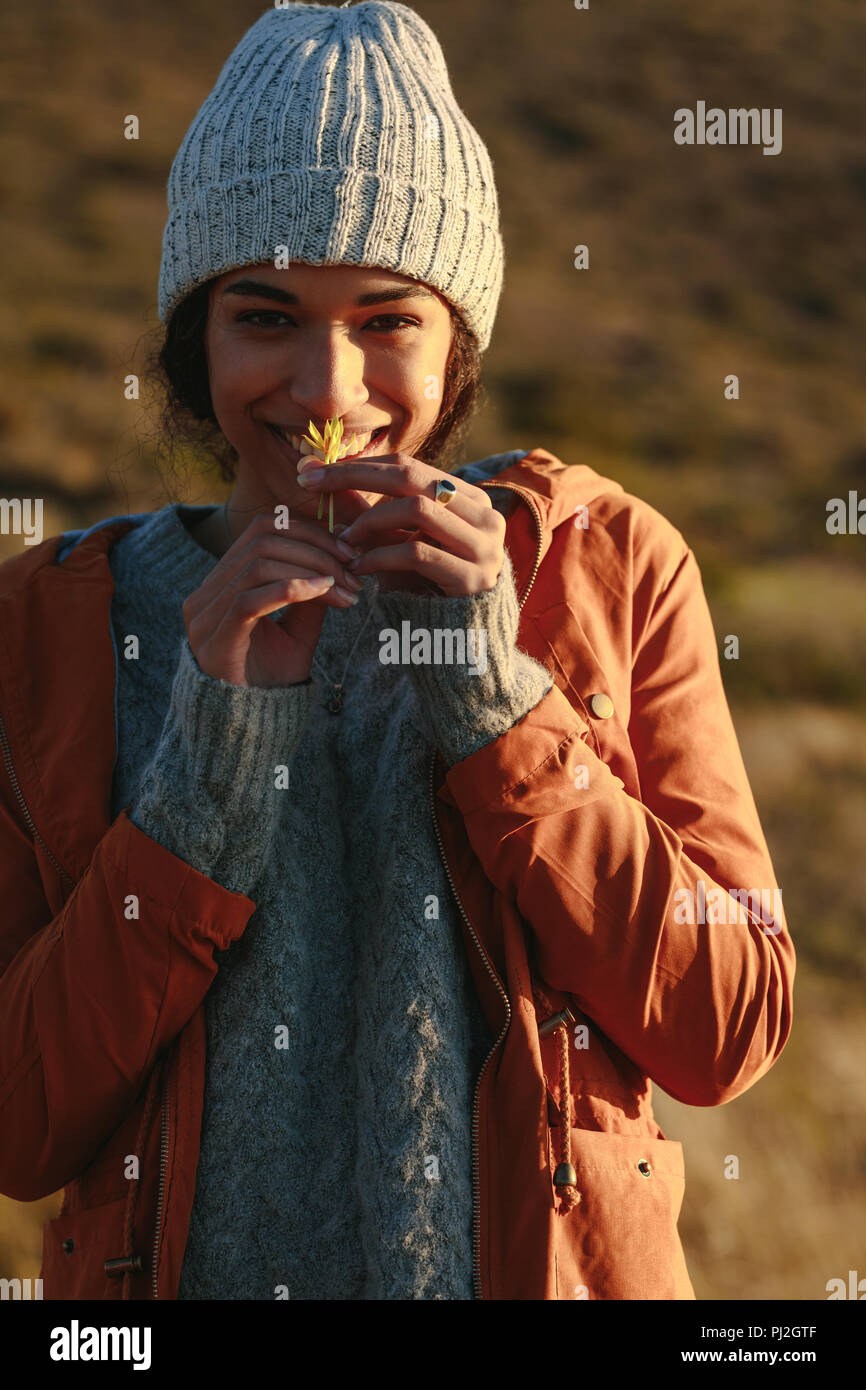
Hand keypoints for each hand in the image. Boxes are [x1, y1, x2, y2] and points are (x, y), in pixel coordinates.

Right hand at [182, 511, 363, 687]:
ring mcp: (204, 614)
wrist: (248, 728)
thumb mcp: (299, 629)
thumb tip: (341, 558)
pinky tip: (323, 593)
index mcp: (222, 582)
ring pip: (258, 563)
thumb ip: (312, 594)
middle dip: (316, 549)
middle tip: (354, 570)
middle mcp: (206, 592)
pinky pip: (249, 599)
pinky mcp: (213, 638)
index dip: (310, 532)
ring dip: (311, 569)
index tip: (350, 552)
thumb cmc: (271, 679)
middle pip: (262, 539)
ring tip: (345, 588)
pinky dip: (291, 588)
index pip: (263, 529)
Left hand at [297, 452, 505, 595]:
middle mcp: (484, 515)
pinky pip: (417, 554)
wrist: (459, 636)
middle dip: (355, 477)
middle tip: (312, 483)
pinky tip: (358, 566)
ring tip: (343, 539)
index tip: (314, 470)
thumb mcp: (396, 542)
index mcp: (469, 498)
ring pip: (417, 510)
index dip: (359, 465)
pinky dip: (380, 556)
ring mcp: (483, 546)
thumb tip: (317, 475)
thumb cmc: (424, 584)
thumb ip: (367, 512)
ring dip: (370, 521)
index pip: (408, 466)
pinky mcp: (472, 578)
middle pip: (411, 478)